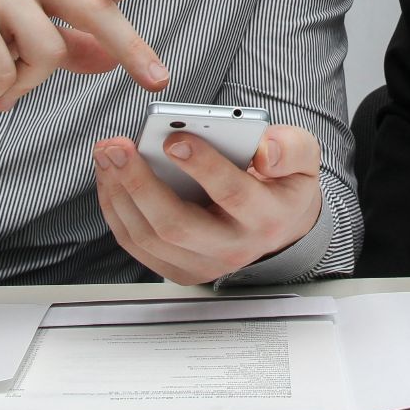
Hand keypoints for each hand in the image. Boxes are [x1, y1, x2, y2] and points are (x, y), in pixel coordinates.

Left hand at [93, 123, 322, 284]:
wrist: (280, 223)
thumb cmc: (283, 182)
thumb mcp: (303, 158)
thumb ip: (290, 148)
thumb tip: (263, 151)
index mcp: (267, 217)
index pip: (231, 194)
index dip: (202, 166)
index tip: (173, 139)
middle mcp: (234, 249)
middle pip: (177, 225)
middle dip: (140, 183)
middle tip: (117, 146)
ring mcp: (204, 265)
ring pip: (149, 237)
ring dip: (119, 193)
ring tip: (106, 153)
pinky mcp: (180, 270)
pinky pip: (137, 244)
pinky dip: (116, 209)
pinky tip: (109, 176)